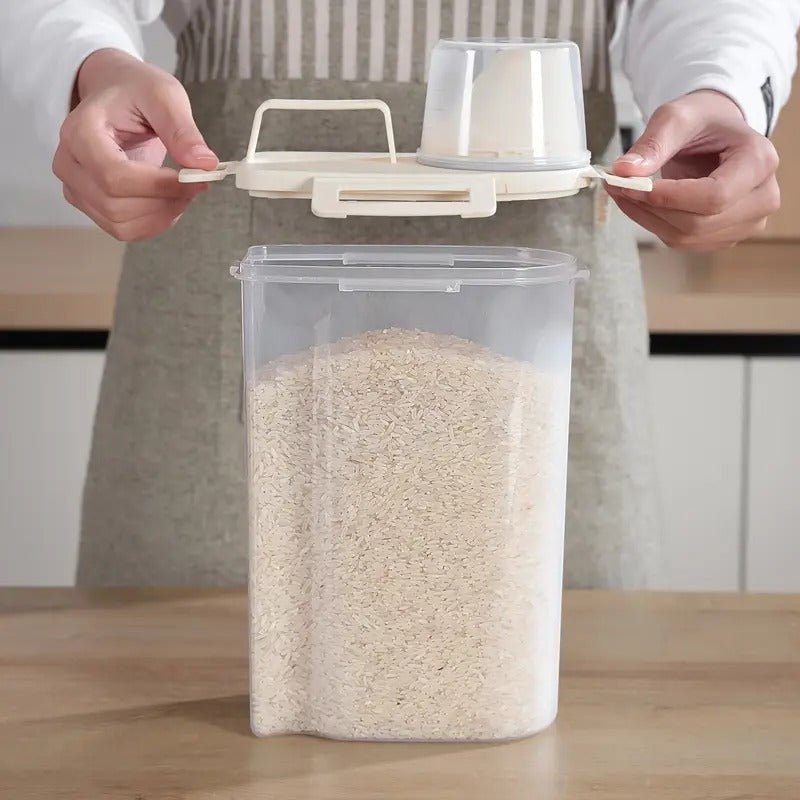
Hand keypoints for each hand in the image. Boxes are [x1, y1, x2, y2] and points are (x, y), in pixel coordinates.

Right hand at [53, 49, 217, 240]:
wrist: (114, 94)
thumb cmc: (135, 91)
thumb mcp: (164, 96)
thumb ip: (183, 130)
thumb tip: (205, 164)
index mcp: (80, 132)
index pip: (115, 177)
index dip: (160, 186)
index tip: (196, 179)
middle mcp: (69, 164)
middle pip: (117, 205)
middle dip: (165, 202)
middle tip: (196, 184)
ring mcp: (76, 188)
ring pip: (121, 224)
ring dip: (162, 215)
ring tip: (183, 192)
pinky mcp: (90, 204)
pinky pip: (123, 229)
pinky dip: (153, 223)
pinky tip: (169, 202)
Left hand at [608, 90, 779, 250]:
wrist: (717, 134)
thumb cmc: (704, 122)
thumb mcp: (678, 116)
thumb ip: (653, 143)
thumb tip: (624, 171)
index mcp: (760, 161)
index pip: (715, 196)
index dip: (671, 197)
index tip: (633, 186)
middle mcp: (762, 197)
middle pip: (699, 222)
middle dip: (651, 208)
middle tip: (617, 186)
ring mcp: (747, 223)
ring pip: (687, 237)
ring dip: (648, 218)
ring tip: (625, 193)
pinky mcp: (725, 236)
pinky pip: (683, 241)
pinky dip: (655, 225)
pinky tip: (642, 205)